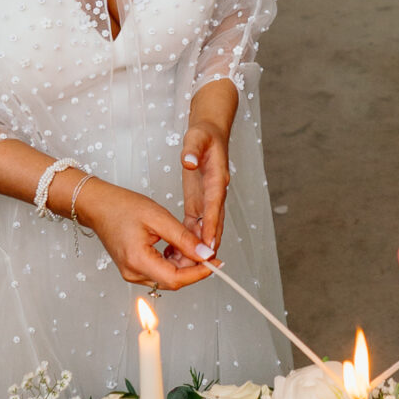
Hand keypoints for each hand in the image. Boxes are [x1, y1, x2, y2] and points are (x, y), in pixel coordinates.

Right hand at [81, 181, 212, 288]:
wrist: (98, 205)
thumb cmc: (122, 207)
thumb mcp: (159, 218)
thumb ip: (183, 239)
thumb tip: (204, 254)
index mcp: (138, 261)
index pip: (176, 279)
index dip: (199, 273)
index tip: (215, 263)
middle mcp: (133, 273)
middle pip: (173, 280)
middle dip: (193, 267)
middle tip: (205, 249)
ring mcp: (132, 273)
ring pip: (167, 276)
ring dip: (183, 263)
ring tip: (189, 242)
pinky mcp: (133, 268)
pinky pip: (159, 271)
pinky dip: (172, 261)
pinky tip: (176, 246)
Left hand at [180, 119, 230, 255]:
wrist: (210, 134)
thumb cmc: (205, 135)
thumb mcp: (197, 138)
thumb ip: (192, 150)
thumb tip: (190, 162)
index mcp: (217, 179)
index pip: (215, 206)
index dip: (211, 226)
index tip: (208, 244)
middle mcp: (216, 193)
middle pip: (214, 223)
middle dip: (208, 244)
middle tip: (201, 265)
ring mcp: (208, 199)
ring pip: (206, 227)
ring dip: (199, 245)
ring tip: (189, 264)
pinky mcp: (199, 201)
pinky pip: (197, 223)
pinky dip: (191, 237)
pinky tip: (180, 251)